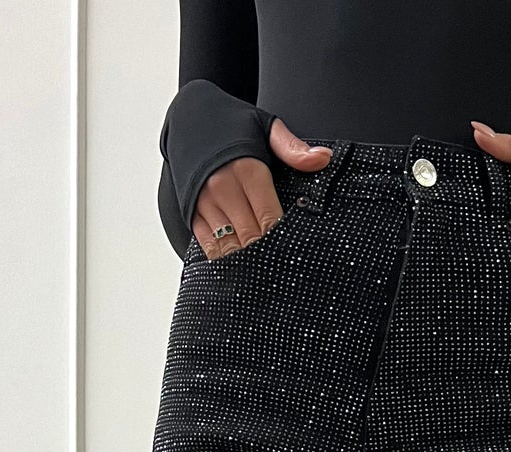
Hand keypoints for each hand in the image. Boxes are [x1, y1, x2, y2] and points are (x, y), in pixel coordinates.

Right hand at [191, 118, 331, 261]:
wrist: (187, 117)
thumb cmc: (231, 124)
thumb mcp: (265, 127)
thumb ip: (293, 148)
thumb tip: (323, 158)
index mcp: (247, 170)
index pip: (269, 220)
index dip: (283, 242)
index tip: (295, 253)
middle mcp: (223, 189)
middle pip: (251, 239)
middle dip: (268, 257)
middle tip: (284, 270)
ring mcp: (204, 203)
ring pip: (229, 248)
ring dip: (247, 265)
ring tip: (264, 276)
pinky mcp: (191, 213)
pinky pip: (209, 247)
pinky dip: (225, 261)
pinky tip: (240, 269)